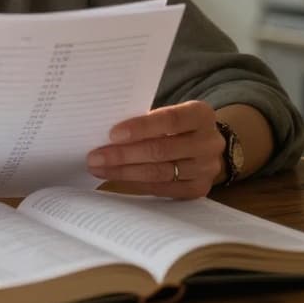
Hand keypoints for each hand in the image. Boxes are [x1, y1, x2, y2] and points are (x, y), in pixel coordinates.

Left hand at [86, 101, 223, 199]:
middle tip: (95, 157)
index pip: (170, 120)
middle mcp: (209, 142)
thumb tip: (107, 134)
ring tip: (99, 169)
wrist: (205, 146)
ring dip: (124, 172)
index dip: (141, 127)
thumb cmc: (176, 126)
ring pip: (159, 172)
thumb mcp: (168, 114)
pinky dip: (137, 184)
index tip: (112, 134)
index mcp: (201, 114)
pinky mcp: (199, 188)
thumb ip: (146, 119)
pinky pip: (162, 189)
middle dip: (123, 154)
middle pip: (161, 150)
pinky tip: (117, 179)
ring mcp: (206, 168)